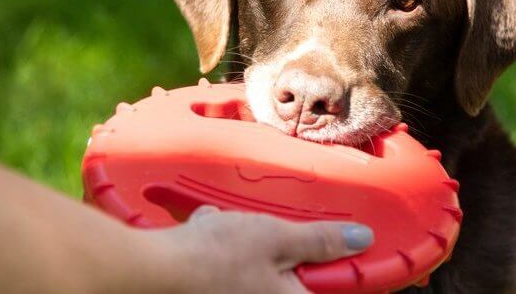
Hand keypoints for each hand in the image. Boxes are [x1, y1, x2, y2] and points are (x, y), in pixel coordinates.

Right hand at [150, 205, 373, 293]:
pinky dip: (221, 246)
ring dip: (247, 242)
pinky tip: (208, 233)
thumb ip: (320, 240)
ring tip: (228, 229)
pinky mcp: (214, 291)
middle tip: (266, 230)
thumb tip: (361, 240)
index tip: (334, 247)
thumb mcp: (276, 237)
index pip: (330, 288)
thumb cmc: (215, 259)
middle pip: (291, 278)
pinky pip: (230, 269)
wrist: (155, 270)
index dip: (333, 267)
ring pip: (258, 269)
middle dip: (281, 248)